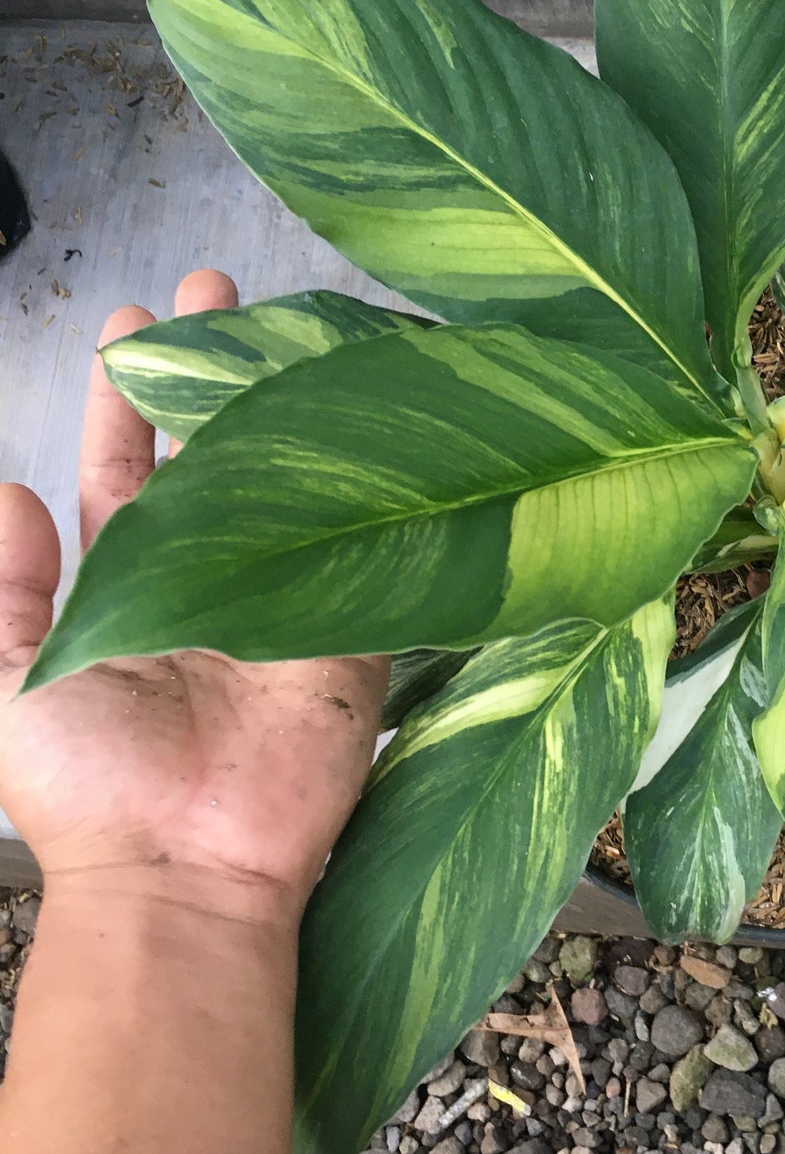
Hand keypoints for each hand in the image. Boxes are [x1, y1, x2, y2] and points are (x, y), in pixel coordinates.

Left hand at [0, 270, 388, 927]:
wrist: (185, 870)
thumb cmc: (84, 785)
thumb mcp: (2, 678)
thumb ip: (2, 587)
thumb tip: (6, 486)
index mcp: (133, 584)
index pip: (127, 467)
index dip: (126, 397)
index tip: (132, 320)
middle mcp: (214, 574)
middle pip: (217, 448)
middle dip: (212, 366)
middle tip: (216, 283)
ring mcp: (288, 594)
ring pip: (294, 474)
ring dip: (292, 397)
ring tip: (292, 316)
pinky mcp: (353, 626)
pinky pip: (364, 539)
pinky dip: (372, 477)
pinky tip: (377, 409)